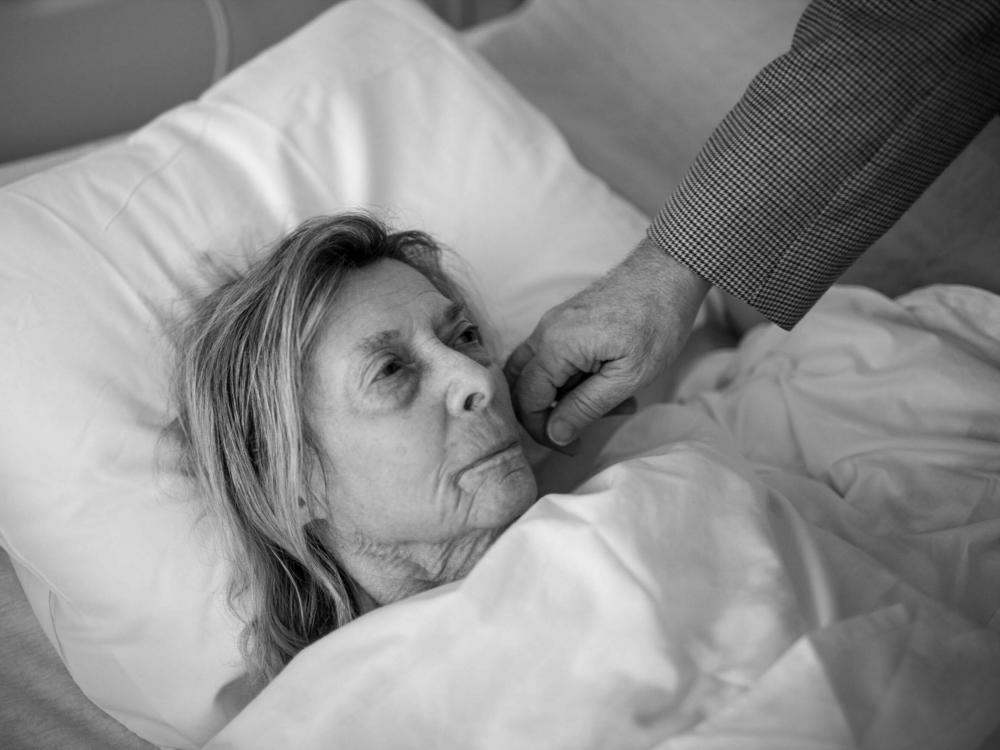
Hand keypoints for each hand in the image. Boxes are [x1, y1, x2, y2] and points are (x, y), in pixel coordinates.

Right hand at [504, 237, 708, 447]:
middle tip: (585, 430)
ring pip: (538, 373)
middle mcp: (545, 331)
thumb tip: (555, 434)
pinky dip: (574, 379)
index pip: (527, 400)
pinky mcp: (566, 321)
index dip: (545, 431)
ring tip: (608, 405)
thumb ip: (586, 407)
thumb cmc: (657, 321)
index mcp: (555, 345)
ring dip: (564, 398)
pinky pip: (554, 357)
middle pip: (522, 386)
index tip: (573, 447)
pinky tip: (610, 383)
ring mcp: (553, 323)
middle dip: (549, 415)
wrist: (671, 270)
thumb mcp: (628, 376)